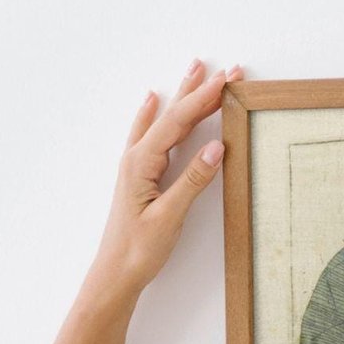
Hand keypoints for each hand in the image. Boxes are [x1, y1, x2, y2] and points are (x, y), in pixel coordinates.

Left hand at [92, 57, 242, 294]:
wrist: (115, 274)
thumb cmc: (138, 250)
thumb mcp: (169, 217)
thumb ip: (192, 181)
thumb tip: (216, 148)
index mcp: (142, 163)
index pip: (178, 122)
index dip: (204, 100)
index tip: (228, 80)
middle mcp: (136, 157)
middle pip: (172, 115)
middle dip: (199, 91)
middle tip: (224, 69)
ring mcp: (136, 165)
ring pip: (164, 120)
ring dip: (182, 95)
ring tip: (195, 69)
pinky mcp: (139, 176)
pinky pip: (151, 133)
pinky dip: (157, 113)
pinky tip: (154, 99)